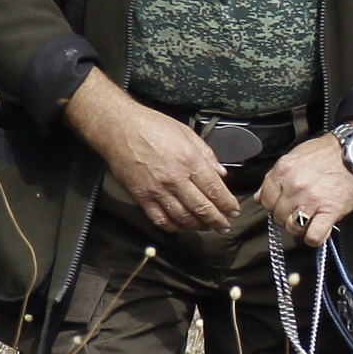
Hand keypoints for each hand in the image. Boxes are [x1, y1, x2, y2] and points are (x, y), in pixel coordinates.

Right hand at [64, 72, 235, 232]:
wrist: (119, 128)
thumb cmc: (150, 126)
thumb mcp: (186, 133)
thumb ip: (206, 154)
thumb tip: (220, 173)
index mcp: (188, 160)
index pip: (215, 189)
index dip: (227, 204)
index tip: (233, 211)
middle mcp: (175, 178)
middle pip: (202, 208)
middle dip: (217, 221)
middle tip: (224, 226)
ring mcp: (157, 190)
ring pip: (183, 217)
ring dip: (198, 226)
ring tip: (206, 227)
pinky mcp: (142, 197)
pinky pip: (161, 219)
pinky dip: (174, 226)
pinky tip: (181, 226)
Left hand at [257, 135, 352, 246]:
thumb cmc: (328, 152)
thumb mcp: (296, 156)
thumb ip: (275, 176)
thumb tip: (260, 196)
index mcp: (284, 170)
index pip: (265, 200)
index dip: (274, 204)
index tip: (283, 203)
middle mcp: (294, 186)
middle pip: (278, 216)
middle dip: (287, 216)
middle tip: (299, 210)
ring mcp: (311, 200)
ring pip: (293, 228)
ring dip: (300, 228)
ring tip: (308, 220)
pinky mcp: (330, 211)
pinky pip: (313, 236)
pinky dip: (314, 238)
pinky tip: (318, 231)